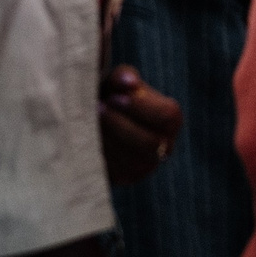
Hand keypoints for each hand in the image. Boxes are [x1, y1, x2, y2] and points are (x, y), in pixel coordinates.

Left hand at [99, 64, 182, 183]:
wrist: (96, 121)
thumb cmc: (111, 96)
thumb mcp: (117, 82)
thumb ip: (123, 77)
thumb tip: (128, 81)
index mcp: (170, 120)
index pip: (167, 116)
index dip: (140, 107)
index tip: (114, 97)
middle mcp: (164, 147)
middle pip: (149, 142)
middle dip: (120, 125)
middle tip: (97, 109)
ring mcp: (145, 167)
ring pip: (129, 160)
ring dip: (106, 139)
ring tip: (88, 121)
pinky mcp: (124, 179)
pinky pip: (113, 172)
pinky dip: (98, 154)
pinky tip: (85, 137)